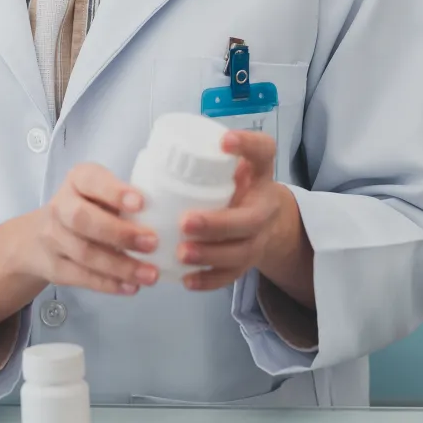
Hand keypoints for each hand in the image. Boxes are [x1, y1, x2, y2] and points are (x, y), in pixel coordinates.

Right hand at [20, 163, 160, 295]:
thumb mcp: (100, 195)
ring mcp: (53, 239)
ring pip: (85, 254)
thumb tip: (165, 217)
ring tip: (150, 275)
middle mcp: (60, 207)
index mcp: (77, 181)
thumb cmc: (86, 209)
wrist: (39, 237)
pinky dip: (109, 284)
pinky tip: (132, 287)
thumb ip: (123, 201)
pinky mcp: (53, 267)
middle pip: (83, 220)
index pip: (91, 180)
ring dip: (121, 266)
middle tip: (153, 243)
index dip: (114, 192)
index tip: (142, 203)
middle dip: (120, 233)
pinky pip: (81, 277)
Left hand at [177, 131, 301, 292]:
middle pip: (249, 219)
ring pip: (240, 252)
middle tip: (185, 222)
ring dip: (210, 255)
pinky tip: (186, 280)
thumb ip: (205, 157)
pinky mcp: (248, 262)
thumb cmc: (237, 185)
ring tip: (182, 253)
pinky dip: (208, 280)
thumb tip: (156, 150)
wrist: (267, 219)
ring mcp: (259, 237)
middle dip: (217, 223)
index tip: (224, 141)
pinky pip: (231, 276)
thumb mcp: (231, 164)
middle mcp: (264, 205)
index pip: (264, 152)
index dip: (246, 145)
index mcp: (260, 173)